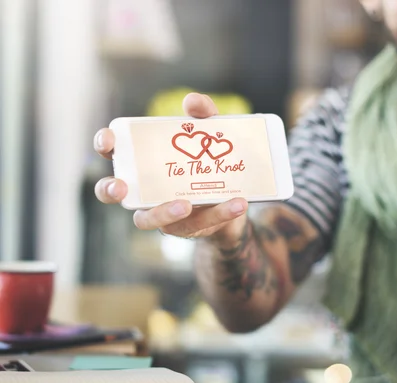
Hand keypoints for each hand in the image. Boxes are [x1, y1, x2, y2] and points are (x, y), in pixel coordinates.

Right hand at [93, 93, 247, 243]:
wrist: (236, 195)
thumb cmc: (209, 160)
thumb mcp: (210, 134)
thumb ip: (203, 115)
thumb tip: (192, 101)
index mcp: (142, 161)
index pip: (114, 152)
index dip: (104, 144)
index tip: (109, 140)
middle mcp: (143, 188)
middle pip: (111, 192)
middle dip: (110, 189)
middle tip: (121, 187)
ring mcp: (161, 211)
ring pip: (146, 219)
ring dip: (162, 212)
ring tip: (187, 204)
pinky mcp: (186, 227)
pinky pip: (198, 223)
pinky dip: (220, 213)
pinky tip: (237, 203)